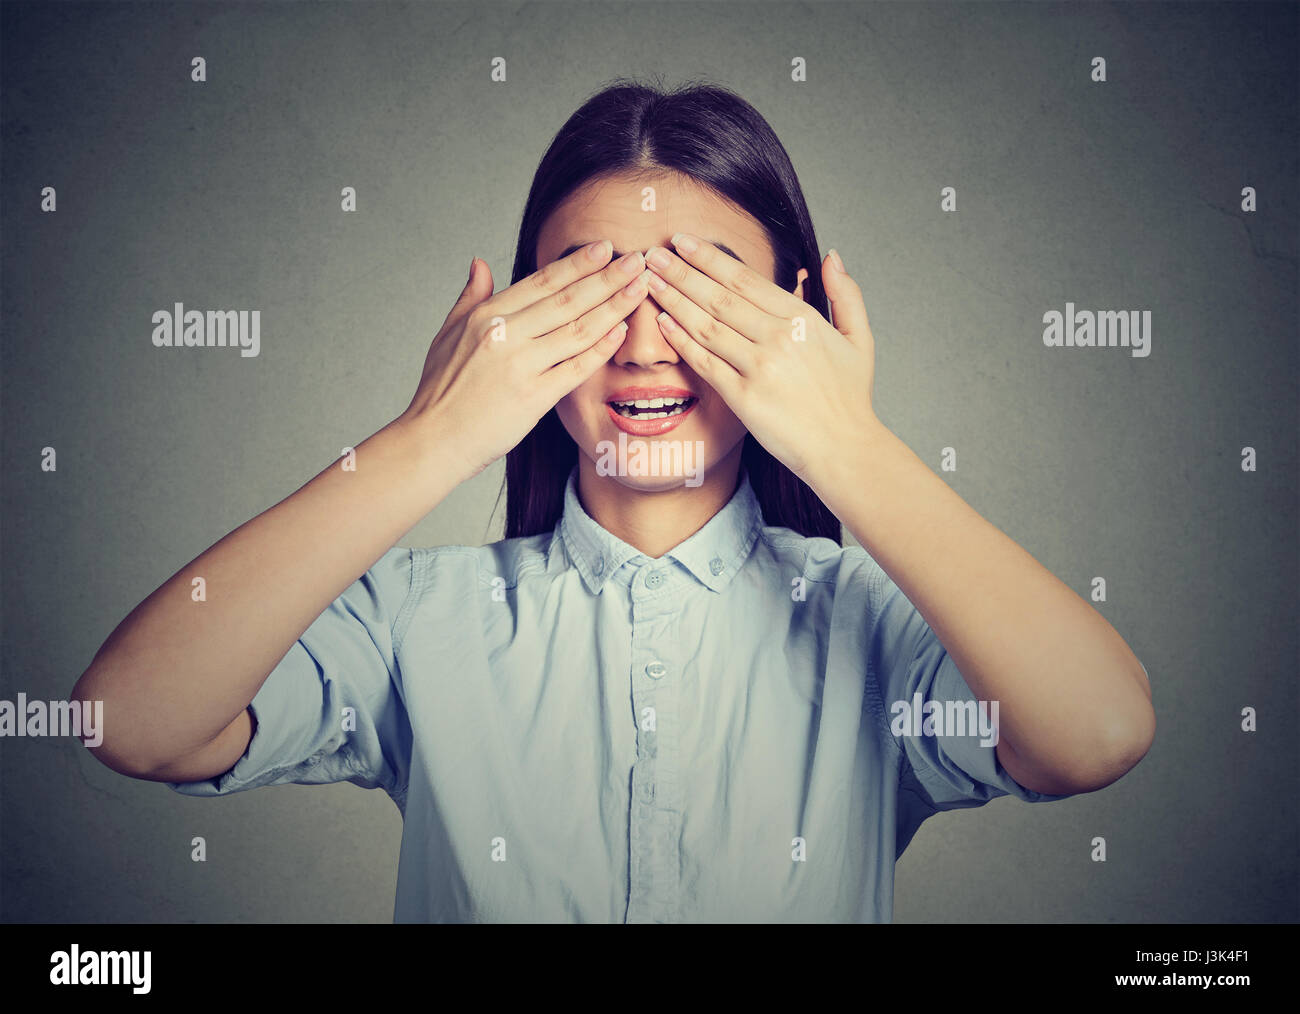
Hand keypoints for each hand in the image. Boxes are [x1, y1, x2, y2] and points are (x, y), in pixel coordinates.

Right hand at [400, 243, 651, 478]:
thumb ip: (470, 297)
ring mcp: (521, 367)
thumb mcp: (448, 334)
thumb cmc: (440, 390)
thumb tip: (480, 262)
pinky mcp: (534, 398)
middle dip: (607, 277)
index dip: (577, 264)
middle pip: (567, 300)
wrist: (433, 440)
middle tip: (637, 260)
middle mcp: (505, 336)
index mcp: (486, 316)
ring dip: (614, 307)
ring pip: (578, 330)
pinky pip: (576, 368)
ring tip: (639, 289)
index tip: (605, 248)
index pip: (542, 282)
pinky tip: (621, 332)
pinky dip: (601, 349)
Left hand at [643, 235, 877, 481]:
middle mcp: (778, 338)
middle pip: (718, 296)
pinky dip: (681, 341)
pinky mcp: (744, 398)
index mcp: (802, 318)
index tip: (683, 242)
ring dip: (674, 301)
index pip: (744, 279)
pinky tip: (662, 323)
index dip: (709, 258)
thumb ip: (846, 294)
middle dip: (681, 272)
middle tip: (652, 254)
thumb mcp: (859, 338)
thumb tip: (830, 256)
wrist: (844, 449)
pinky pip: (705, 363)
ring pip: (706, 326)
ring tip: (649, 281)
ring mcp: (759, 368)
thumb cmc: (850, 397)